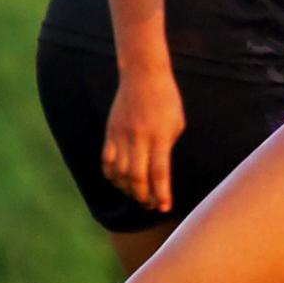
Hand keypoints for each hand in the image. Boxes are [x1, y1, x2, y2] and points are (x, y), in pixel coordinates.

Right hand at [102, 65, 185, 213]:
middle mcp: (139, 138)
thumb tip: (158, 173)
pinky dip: (112, 176)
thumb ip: (167, 148)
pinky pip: (106, 161)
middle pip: (137, 177)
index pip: (159, 173)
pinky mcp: (110, 132)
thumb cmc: (166, 100)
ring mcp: (121, 135)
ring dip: (127, 189)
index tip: (165, 207)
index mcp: (160, 136)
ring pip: (119, 172)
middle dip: (143, 196)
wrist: (143, 75)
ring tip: (137, 195)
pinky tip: (120, 181)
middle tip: (150, 204)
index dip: (161, 194)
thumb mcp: (176, 123)